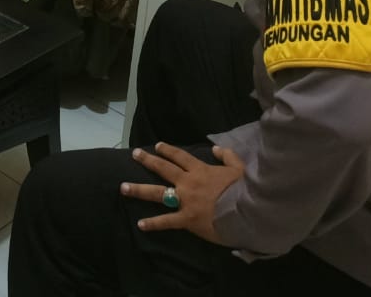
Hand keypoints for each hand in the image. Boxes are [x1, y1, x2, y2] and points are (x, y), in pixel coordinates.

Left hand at [121, 142, 244, 242]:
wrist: (247, 212)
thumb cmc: (244, 190)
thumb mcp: (239, 168)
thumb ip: (228, 156)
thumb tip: (216, 148)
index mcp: (200, 170)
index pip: (180, 157)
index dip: (168, 150)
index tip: (157, 145)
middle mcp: (188, 183)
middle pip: (164, 169)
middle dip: (148, 160)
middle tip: (134, 155)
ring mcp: (185, 201)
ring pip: (158, 193)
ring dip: (139, 190)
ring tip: (123, 187)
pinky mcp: (186, 219)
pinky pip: (167, 221)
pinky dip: (153, 223)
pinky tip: (140, 224)